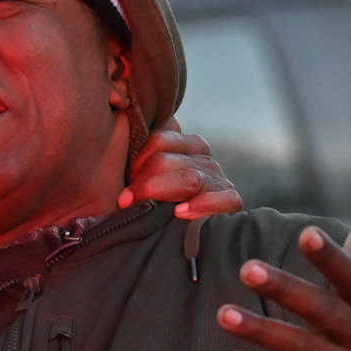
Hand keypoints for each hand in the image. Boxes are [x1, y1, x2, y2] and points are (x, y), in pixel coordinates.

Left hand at [118, 118, 242, 218]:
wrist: (184, 239)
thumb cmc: (155, 205)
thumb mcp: (143, 178)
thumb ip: (137, 155)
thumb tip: (119, 111)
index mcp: (184, 145)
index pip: (158, 140)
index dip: (137, 161)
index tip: (122, 184)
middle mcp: (203, 158)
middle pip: (166, 160)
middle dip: (143, 183)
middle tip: (124, 201)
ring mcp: (218, 178)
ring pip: (189, 177)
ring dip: (161, 193)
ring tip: (141, 207)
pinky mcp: (231, 200)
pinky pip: (222, 198)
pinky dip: (201, 205)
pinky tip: (180, 213)